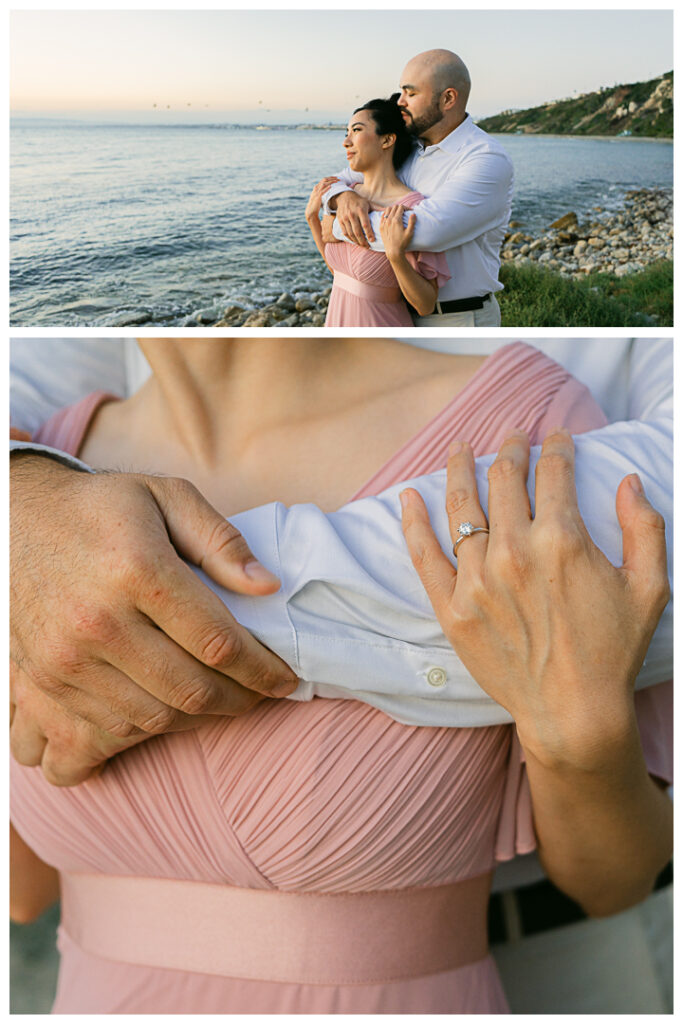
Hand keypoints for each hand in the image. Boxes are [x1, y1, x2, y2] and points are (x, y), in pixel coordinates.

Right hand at [10, 454, 298, 784]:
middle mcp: (98, 622)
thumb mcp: (165, 496)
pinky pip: (99, 734)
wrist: (10, 520)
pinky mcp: (40, 683)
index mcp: (138, 571)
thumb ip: (220, 540)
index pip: (218, 642)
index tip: (285, 677)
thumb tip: (268, 586)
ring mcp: (64, 660)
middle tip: (260, 693)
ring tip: (220, 701)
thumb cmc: (98, 508)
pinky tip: (162, 716)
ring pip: (151, 720)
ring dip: (197, 720)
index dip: (262, 668)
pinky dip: (138, 736)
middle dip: (239, 700)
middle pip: (189, 690)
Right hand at [305, 177, 338, 220]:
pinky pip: (322, 191)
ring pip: (324, 184)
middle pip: (324, 180)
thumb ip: (322, 191)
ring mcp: (316, 192)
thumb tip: (328, 188)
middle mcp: (316, 188)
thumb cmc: (316, 204)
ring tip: (336, 181)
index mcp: (316, 187)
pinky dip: (326, 188)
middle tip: (338, 178)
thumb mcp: (319, 196)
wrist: (311, 211)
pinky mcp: (317, 197)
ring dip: (331, 182)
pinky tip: (330, 186)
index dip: (330, 178)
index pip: (323, 180)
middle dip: (331, 178)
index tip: (336, 178)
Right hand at [334, 190, 373, 246]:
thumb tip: (388, 211)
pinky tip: (355, 242)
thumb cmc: (359, 202)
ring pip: (351, 233)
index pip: (365, 224)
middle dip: (363, 241)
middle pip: (357, 231)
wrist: (344, 197)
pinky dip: (350, 239)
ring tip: (362, 245)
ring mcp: (345, 218)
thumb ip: (378, 208)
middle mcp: (352, 214)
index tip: (372, 240)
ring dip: (357, 241)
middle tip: (368, 246)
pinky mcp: (340, 221)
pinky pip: (345, 232)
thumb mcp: (369, 203)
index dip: (369, 234)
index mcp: (361, 210)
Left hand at [379, 205, 415, 260]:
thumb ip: (412, 222)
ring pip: (388, 209)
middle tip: (404, 212)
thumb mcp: (410, 233)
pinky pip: (382, 216)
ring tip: (397, 213)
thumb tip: (413, 213)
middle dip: (400, 208)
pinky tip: (390, 217)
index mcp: (396, 220)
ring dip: (393, 209)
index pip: (401, 207)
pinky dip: (386, 213)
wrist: (393, 251)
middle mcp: (389, 220)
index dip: (406, 208)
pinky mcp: (381, 227)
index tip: (410, 211)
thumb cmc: (403, 243)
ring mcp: (384, 223)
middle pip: (394, 207)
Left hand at [400, 429, 669, 769]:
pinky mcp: (451, 608)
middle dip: (511, 449)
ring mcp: (477, 580)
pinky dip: (412, 522)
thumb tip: (630, 480)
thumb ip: (645, 527)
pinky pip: (424, 555)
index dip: (556, 447)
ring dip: (460, 468)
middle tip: (512, 436)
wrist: (572, 712)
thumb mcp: (650, 586)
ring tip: (460, 447)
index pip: (553, 473)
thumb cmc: (614, 650)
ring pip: (462, 506)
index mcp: (562, 541)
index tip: (557, 437)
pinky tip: (409, 496)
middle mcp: (515, 552)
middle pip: (505, 480)